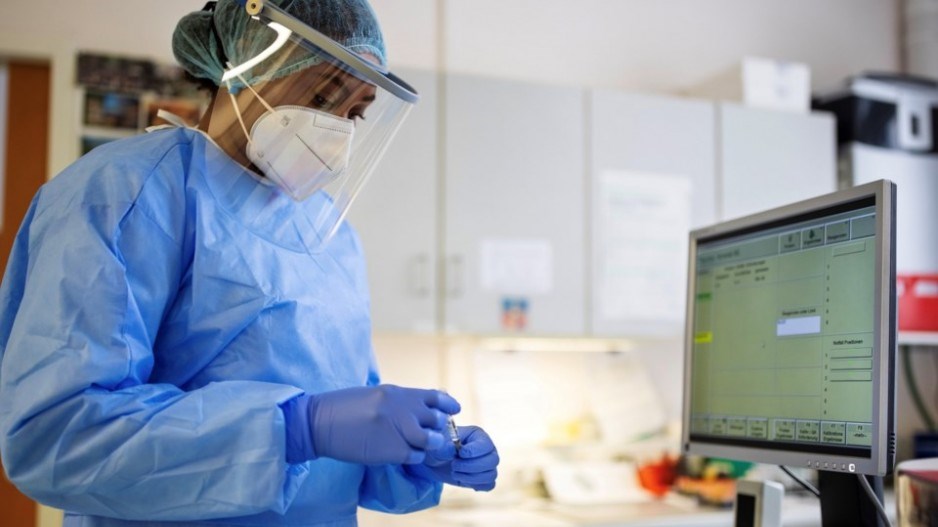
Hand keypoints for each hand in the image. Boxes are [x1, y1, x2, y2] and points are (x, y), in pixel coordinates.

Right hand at [308, 385, 458, 464]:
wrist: (318, 422)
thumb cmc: (342, 408)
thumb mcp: (375, 395)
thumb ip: (398, 401)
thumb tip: (418, 409)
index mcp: (397, 393)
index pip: (434, 397)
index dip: (448, 405)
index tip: (453, 411)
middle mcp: (401, 408)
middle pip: (436, 419)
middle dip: (439, 428)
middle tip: (434, 434)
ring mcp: (397, 428)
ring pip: (431, 439)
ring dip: (430, 444)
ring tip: (423, 446)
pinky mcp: (390, 449)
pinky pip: (415, 456)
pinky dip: (415, 457)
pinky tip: (406, 455)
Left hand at [406, 425, 498, 490]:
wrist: (434, 462)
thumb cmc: (437, 448)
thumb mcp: (438, 445)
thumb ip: (447, 447)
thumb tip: (457, 451)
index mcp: (478, 436)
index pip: (486, 445)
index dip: (473, 452)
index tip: (459, 454)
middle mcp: (486, 449)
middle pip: (492, 461)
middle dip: (471, 467)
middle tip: (454, 466)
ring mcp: (487, 464)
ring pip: (491, 474)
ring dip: (471, 477)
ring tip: (455, 473)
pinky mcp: (483, 478)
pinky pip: (489, 485)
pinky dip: (476, 485)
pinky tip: (463, 479)